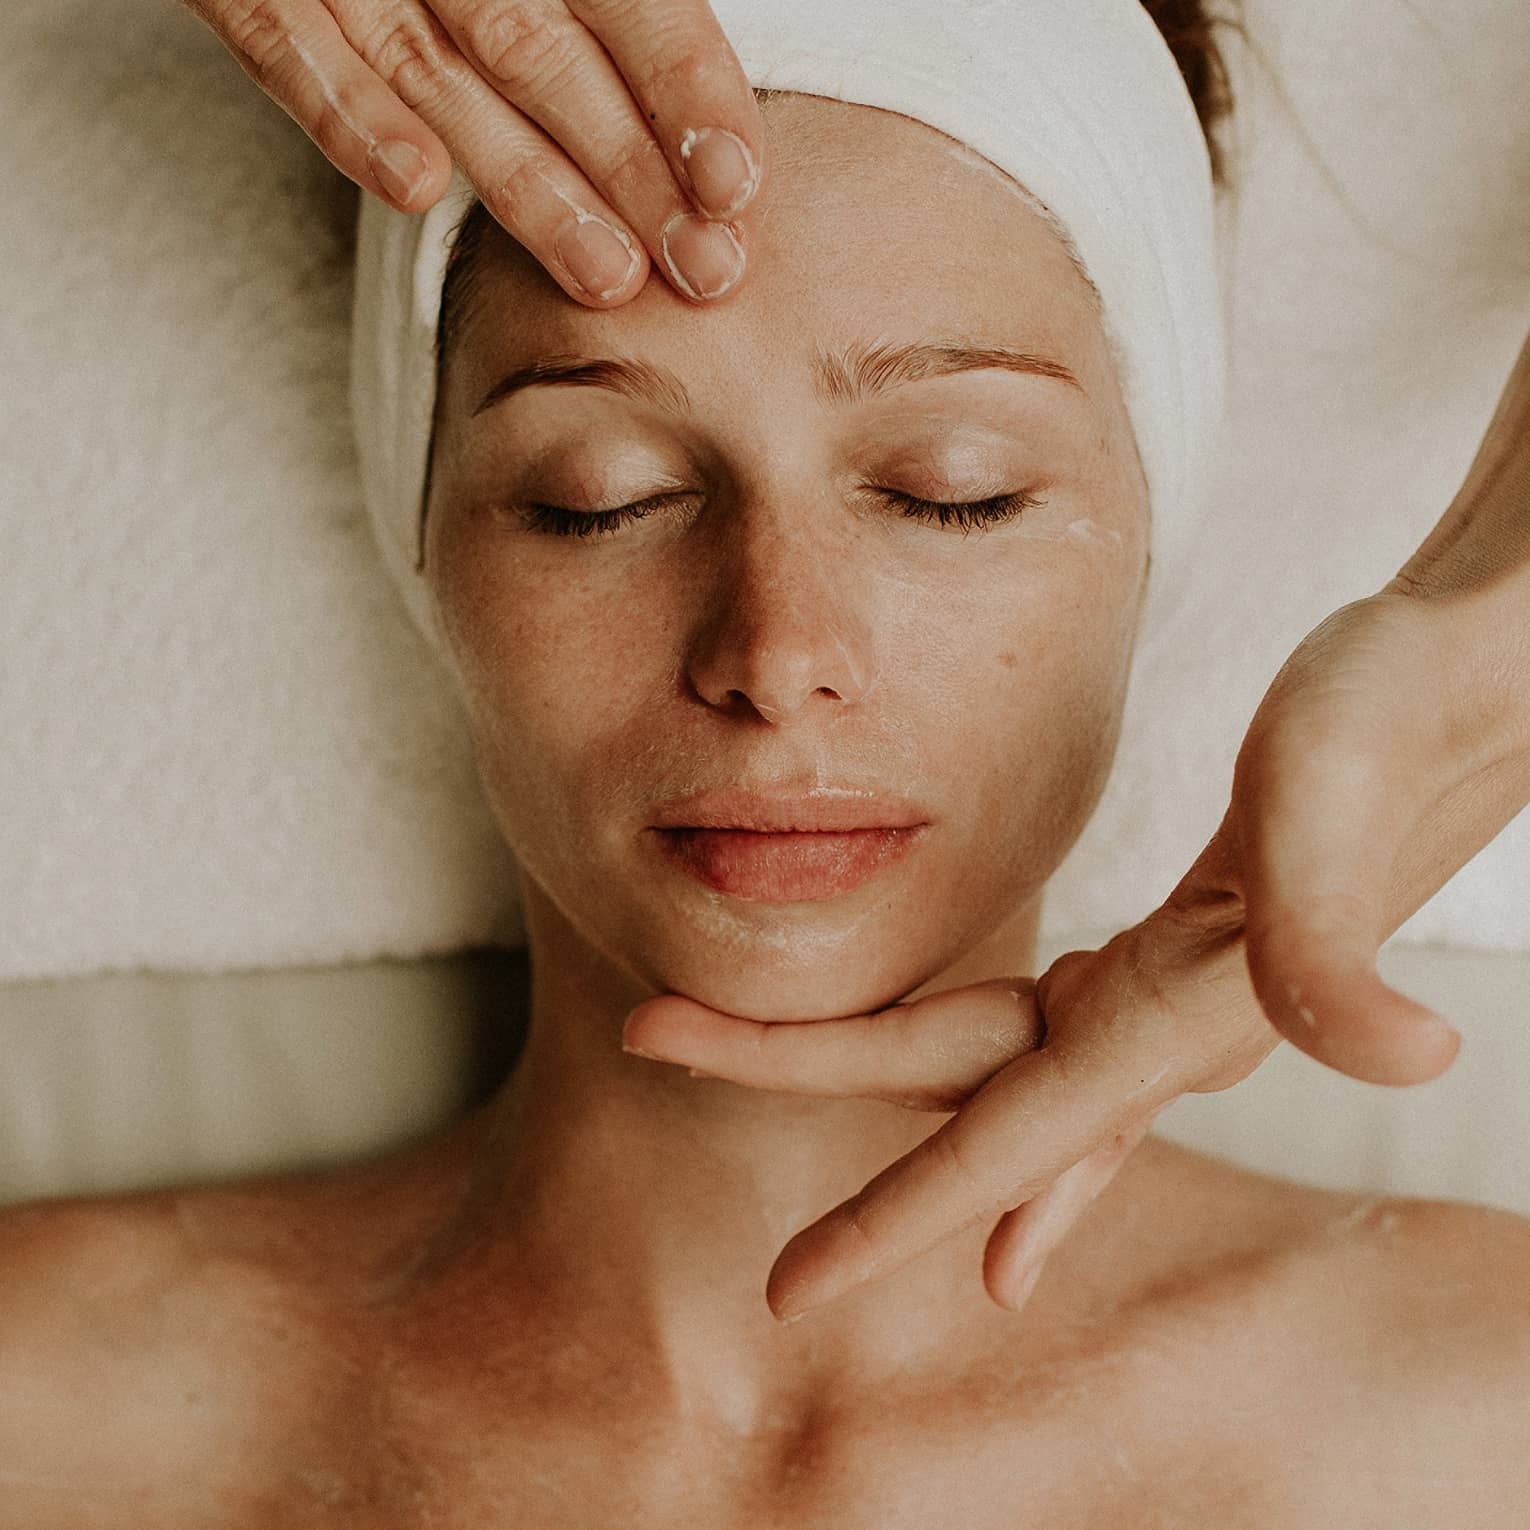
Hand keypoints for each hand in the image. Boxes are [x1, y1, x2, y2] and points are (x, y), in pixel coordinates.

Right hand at [185, 0, 763, 303]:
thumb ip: (587, 23)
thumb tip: (688, 142)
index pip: (626, 2)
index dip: (686, 88)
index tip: (735, 186)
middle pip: (549, 56)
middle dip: (635, 169)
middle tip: (704, 267)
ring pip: (445, 70)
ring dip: (531, 183)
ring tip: (608, 275)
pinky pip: (284, 43)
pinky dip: (348, 112)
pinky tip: (417, 187)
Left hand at [621, 578, 1529, 1320]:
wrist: (1467, 686)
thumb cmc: (1401, 719)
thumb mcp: (1348, 799)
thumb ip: (1341, 938)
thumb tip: (1417, 1057)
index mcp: (1174, 1011)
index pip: (1002, 1136)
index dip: (898, 1215)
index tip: (790, 1288)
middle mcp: (1160, 1030)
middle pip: (948, 1084)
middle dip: (797, 1068)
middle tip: (654, 1034)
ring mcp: (1163, 1003)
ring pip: (986, 1073)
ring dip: (878, 1090)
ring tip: (790, 1133)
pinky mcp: (1173, 961)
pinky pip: (1057, 1060)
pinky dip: (1012, 1123)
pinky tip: (1010, 1191)